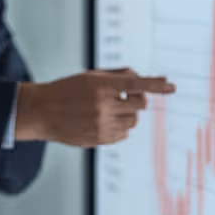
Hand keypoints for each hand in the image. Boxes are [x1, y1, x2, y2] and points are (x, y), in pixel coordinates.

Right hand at [12, 68, 174, 146]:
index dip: (157, 85)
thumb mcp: (90, 76)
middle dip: (137, 101)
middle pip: (140, 105)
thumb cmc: (67, 90)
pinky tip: (102, 122)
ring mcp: (102, 124)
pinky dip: (119, 128)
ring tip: (108, 110)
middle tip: (124, 99)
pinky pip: (124, 135)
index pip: (137, 84)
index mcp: (101, 86)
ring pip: (133, 121)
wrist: (42, 111)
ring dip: (127, 115)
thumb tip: (141, 78)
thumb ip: (117, 75)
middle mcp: (104, 105)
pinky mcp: (100, 139)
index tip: (171, 86)